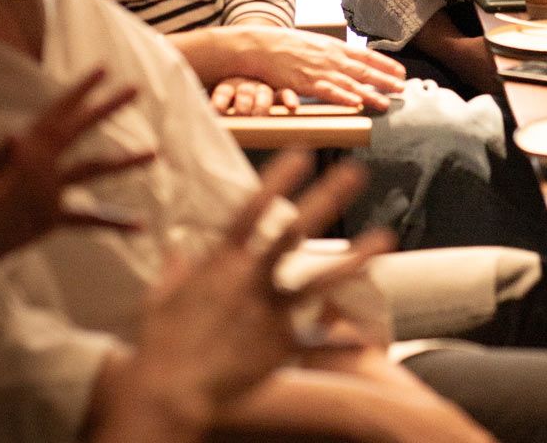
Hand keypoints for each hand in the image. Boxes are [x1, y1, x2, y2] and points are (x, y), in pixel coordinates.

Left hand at [0, 69, 150, 285]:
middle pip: (80, 131)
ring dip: (122, 163)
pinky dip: (113, 221)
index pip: (57, 115)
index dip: (78, 91)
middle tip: (134, 89)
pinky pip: (89, 218)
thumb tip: (14, 132)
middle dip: (105, 109)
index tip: (102, 69)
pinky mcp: (50, 219)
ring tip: (153, 153)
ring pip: (92, 171)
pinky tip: (139, 226)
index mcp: (25, 152)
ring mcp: (48, 192)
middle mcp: (41, 165)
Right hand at [119, 151, 394, 428]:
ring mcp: (268, 311)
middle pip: (293, 230)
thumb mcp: (160, 299)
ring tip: (386, 238)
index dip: (278, 179)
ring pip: (319, 279)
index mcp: (220, 262)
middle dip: (326, 198)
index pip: (252, 209)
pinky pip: (318, 339)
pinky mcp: (278, 345)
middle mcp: (249, 279)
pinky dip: (343, 339)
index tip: (303, 154)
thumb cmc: (160, 344)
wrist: (169, 393)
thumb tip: (177, 250)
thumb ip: (175, 271)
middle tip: (355, 171)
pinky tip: (371, 337)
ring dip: (354, 258)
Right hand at [206, 26, 405, 110]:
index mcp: (334, 46)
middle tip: (403, 89)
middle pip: (363, 70)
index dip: (385, 64)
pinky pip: (328, 91)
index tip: (401, 72)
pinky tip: (356, 104)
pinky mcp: (305, 82)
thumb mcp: (314, 43)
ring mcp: (319, 69)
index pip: (365, 55)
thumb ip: (331, 52)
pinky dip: (343, 97)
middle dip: (385, 80)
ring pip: (350, 83)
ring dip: (370, 93)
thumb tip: (347, 59)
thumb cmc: (285, 46)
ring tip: (386, 102)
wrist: (260, 45)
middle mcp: (330, 57)